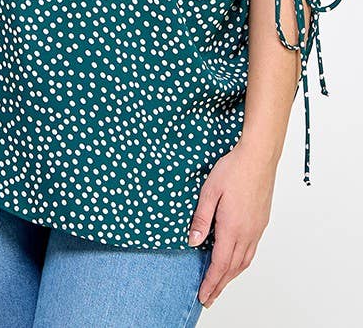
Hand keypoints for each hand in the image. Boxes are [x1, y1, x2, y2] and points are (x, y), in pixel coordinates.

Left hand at [187, 140, 276, 307]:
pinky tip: (235, 260)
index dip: (211, 282)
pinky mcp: (261, 221)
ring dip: (231, 275)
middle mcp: (247, 233)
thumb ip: (201, 218)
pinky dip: (241, 262)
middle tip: (209, 297)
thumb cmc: (233, 170)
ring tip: (220, 283)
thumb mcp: (209, 191)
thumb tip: (193, 242)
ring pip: (244, 261)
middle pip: (233, 268)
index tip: (203, 295)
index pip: (220, 264)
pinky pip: (251, 250)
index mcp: (232, 228)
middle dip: (220, 285)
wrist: (258, 157)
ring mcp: (257, 228)